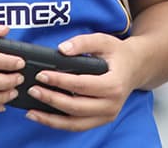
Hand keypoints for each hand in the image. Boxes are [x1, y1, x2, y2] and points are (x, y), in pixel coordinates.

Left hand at [24, 33, 140, 131]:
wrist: (136, 67)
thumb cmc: (118, 53)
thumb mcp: (103, 40)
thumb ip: (83, 42)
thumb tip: (61, 50)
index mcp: (114, 84)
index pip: (82, 85)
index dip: (60, 81)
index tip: (41, 75)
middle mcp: (112, 104)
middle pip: (76, 107)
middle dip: (51, 99)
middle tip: (33, 89)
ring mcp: (107, 115)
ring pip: (74, 123)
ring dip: (50, 119)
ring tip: (31, 111)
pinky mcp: (101, 120)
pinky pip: (77, 126)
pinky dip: (58, 124)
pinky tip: (42, 116)